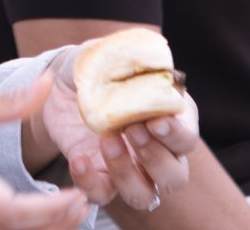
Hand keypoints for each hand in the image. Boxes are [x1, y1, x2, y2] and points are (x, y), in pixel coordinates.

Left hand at [39, 44, 197, 210]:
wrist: (61, 86)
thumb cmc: (98, 69)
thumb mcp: (105, 55)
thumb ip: (123, 54)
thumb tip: (140, 53)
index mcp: (170, 118)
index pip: (188, 137)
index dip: (177, 134)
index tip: (156, 121)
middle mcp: (158, 150)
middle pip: (176, 176)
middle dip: (156, 158)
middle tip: (132, 130)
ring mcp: (130, 168)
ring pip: (144, 195)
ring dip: (127, 174)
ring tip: (106, 140)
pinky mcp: (101, 177)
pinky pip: (103, 196)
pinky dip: (91, 183)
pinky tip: (78, 159)